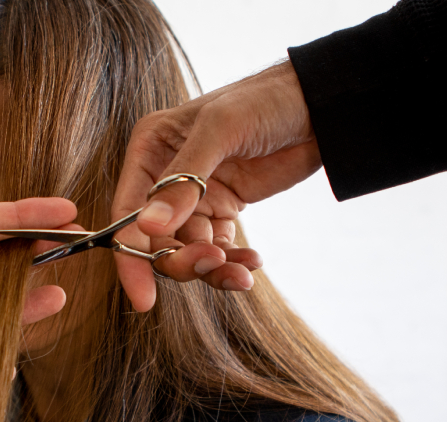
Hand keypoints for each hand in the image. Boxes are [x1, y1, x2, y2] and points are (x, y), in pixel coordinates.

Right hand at [111, 60, 322, 310]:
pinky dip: (234, 263)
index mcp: (150, 150)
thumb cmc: (265, 100)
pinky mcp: (224, 209)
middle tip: (213, 264)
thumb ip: (183, 180)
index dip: (131, 257)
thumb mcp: (221, 130)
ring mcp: (195, 197)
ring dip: (212, 268)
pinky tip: (253, 262)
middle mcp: (164, 177)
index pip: (127, 213)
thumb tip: (147, 227)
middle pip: (156, 240)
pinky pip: (219, 249)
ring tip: (242, 272)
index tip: (143, 296)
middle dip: (181, 260)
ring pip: (188, 250)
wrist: (319, 103)